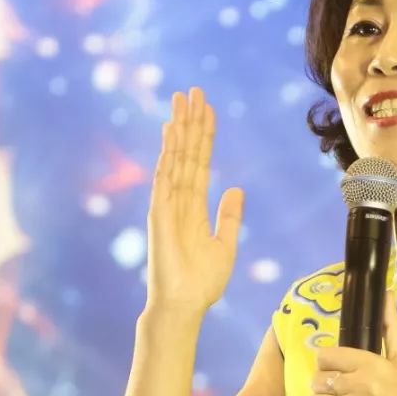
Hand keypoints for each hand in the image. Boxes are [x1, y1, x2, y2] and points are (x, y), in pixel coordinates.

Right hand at [146, 87, 243, 313]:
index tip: (207, 109)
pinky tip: (171, 133)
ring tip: (182, 100)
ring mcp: (167, 205)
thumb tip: (236, 188)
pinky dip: (169, 154)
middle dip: (190, 122)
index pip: (200, 162)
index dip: (204, 136)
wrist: (184, 305)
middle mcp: (179, 200)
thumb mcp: (225, 244)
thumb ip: (229, 216)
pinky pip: (165, 177)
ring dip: (179, 129)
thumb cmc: (202, 282)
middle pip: (186, 152)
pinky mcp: (160, 214)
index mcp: (195, 206)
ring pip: (175, 158)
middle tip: (193, 91)